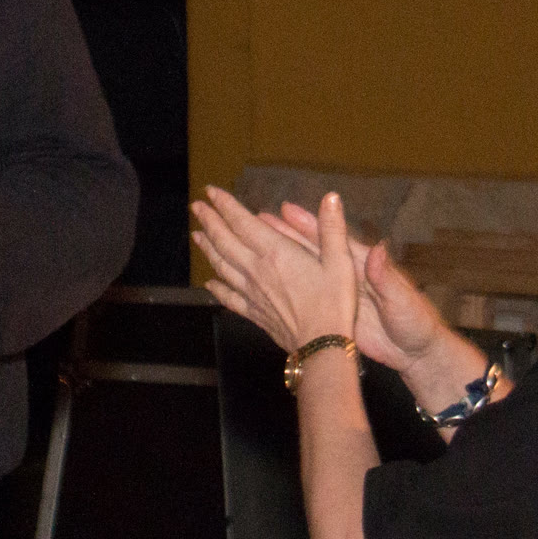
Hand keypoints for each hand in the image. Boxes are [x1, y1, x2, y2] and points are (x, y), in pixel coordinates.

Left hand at [191, 185, 357, 353]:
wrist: (322, 346)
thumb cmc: (334, 304)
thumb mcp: (341, 262)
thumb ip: (332, 229)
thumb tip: (331, 197)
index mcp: (275, 252)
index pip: (241, 222)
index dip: (225, 205)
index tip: (211, 192)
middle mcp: (256, 269)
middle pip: (224, 241)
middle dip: (209, 221)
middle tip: (196, 207)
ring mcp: (251, 292)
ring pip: (221, 265)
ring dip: (208, 248)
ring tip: (197, 235)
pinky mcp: (253, 312)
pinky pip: (229, 297)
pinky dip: (216, 288)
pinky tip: (209, 283)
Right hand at [256, 200, 453, 374]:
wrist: (415, 353)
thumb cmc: (415, 322)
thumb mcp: (402, 300)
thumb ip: (387, 277)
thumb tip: (379, 249)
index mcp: (364, 265)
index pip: (332, 239)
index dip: (309, 224)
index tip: (286, 210)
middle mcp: (345, 275)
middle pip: (310, 251)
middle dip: (284, 235)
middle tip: (258, 220)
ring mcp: (336, 295)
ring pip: (302, 273)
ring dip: (279, 260)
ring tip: (253, 246)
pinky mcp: (332, 314)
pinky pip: (304, 299)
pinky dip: (286, 292)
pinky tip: (267, 287)